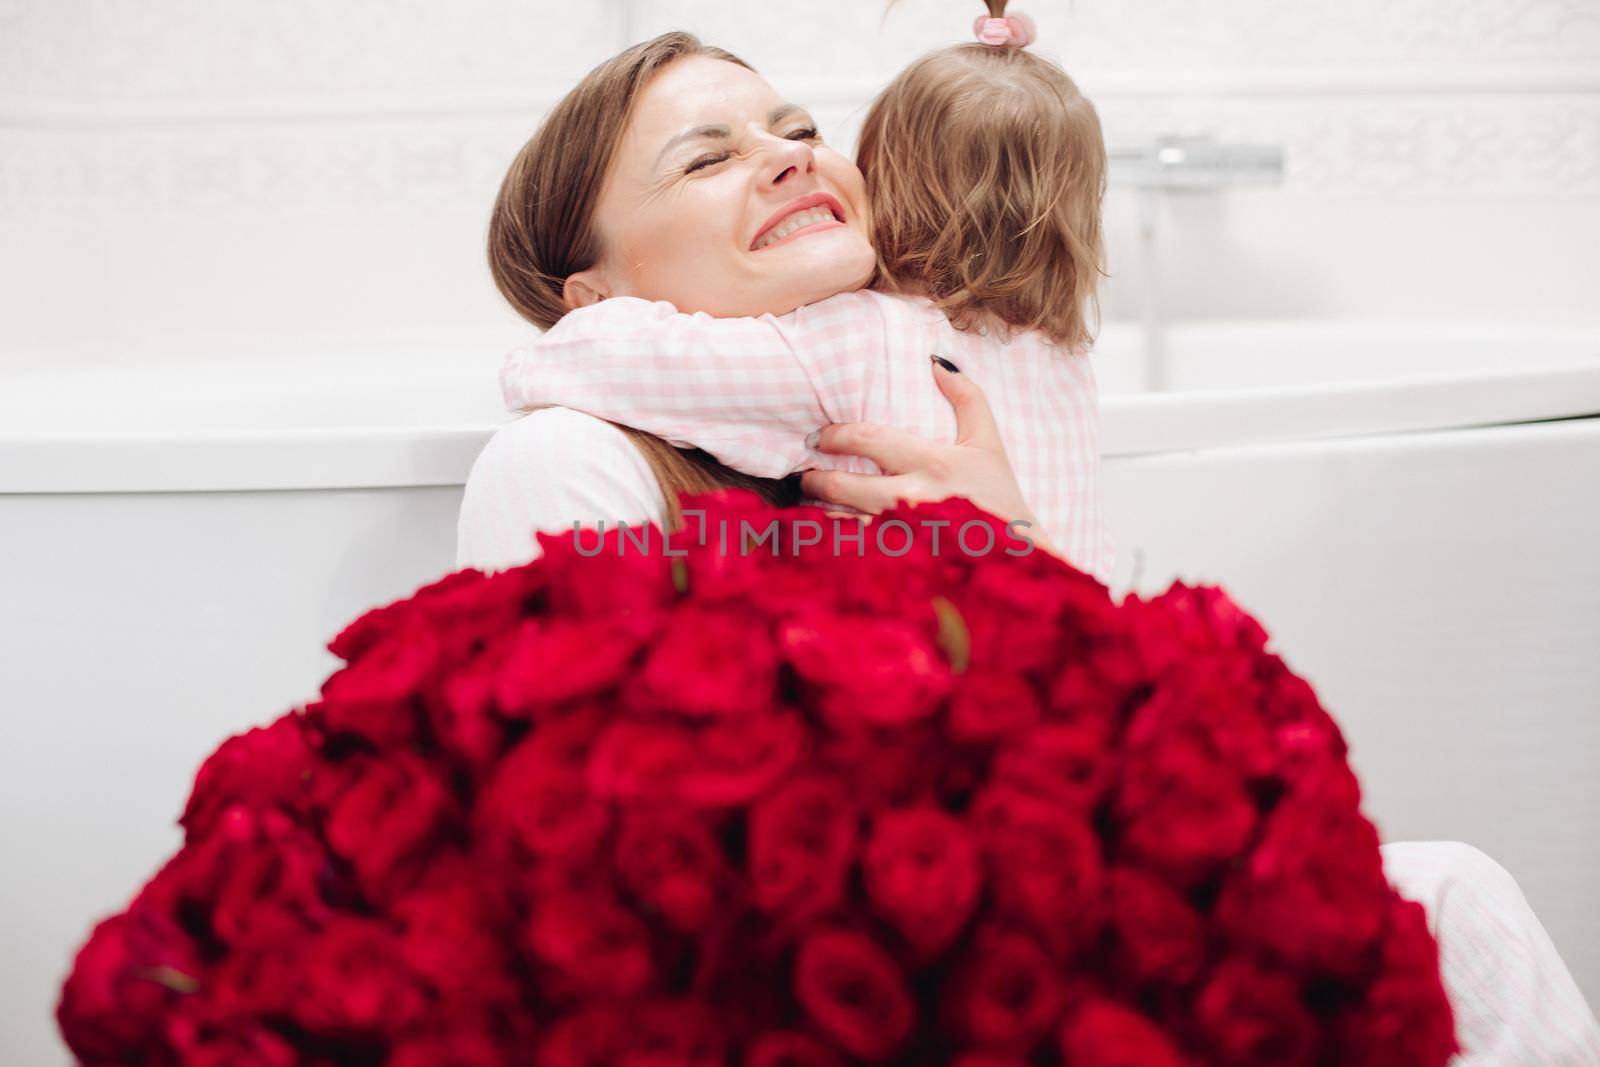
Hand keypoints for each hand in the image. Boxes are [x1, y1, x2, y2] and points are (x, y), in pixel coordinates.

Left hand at [799, 358, 1056, 555]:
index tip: (820, 438)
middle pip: (845, 487)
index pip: (868, 440)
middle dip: (816, 481)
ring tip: (813, 504)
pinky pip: (856, 553)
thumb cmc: (1002, 499)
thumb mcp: (989, 443)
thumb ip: (967, 398)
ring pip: (844, 523)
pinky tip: (829, 536)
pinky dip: (839, 543)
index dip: (835, 436)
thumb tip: (936, 362)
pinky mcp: (902, 566)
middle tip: (806, 476)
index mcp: (932, 464)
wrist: (1021, 560)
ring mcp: (905, 538)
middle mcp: (913, 501)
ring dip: (823, 513)